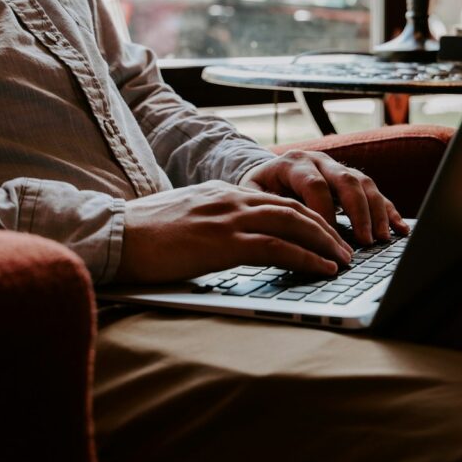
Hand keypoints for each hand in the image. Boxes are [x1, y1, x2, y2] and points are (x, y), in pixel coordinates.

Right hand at [118, 181, 353, 283]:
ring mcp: (229, 218)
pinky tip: (322, 269)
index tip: (324, 232)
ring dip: (325, 243)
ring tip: (343, 261)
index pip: (276, 201)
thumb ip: (213, 222)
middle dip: (326, 228)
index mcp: (223, 193)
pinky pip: (277, 248)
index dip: (306, 217)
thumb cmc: (142, 235)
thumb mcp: (185, 219)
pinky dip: (306, 257)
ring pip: (293, 224)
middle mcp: (231, 199)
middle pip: (294, 208)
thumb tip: (231, 239)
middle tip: (346, 248)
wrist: (114, 236)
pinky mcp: (224, 243)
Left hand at [240, 150, 409, 245]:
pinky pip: (375, 192)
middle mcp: (319, 161)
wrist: (264, 175)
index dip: (325, 212)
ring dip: (377, 212)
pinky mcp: (351, 180)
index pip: (315, 185)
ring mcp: (338, 168)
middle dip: (359, 212)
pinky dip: (389, 211)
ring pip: (365, 184)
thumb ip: (270, 209)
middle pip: (346, 180)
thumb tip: (287, 233)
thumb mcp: (253, 197)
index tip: (329, 238)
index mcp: (294, 163)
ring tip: (382, 238)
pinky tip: (400, 228)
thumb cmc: (257, 192)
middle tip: (365, 240)